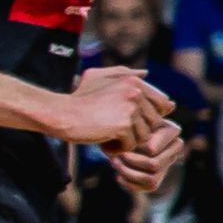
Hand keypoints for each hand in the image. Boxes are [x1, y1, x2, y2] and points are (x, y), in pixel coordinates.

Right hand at [48, 65, 170, 148]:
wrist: (61, 114)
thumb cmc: (78, 97)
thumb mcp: (98, 76)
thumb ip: (124, 73)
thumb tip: (146, 73)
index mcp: (134, 82)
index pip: (162, 104)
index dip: (148, 117)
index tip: (127, 121)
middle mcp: (136, 93)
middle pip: (154, 122)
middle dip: (137, 130)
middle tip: (114, 130)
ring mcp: (130, 109)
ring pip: (144, 135)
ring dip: (127, 141)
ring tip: (108, 137)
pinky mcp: (123, 126)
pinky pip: (131, 145)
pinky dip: (116, 149)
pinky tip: (103, 144)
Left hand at [105, 117, 184, 196]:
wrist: (112, 135)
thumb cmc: (119, 122)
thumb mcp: (129, 116)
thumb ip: (144, 112)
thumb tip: (170, 106)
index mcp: (172, 131)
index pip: (155, 147)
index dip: (136, 148)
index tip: (120, 142)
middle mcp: (174, 148)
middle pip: (153, 165)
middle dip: (130, 162)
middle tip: (114, 156)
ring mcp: (166, 164)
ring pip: (150, 178)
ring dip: (128, 172)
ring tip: (114, 163)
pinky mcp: (156, 179)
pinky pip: (146, 188)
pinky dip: (130, 182)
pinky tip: (117, 176)